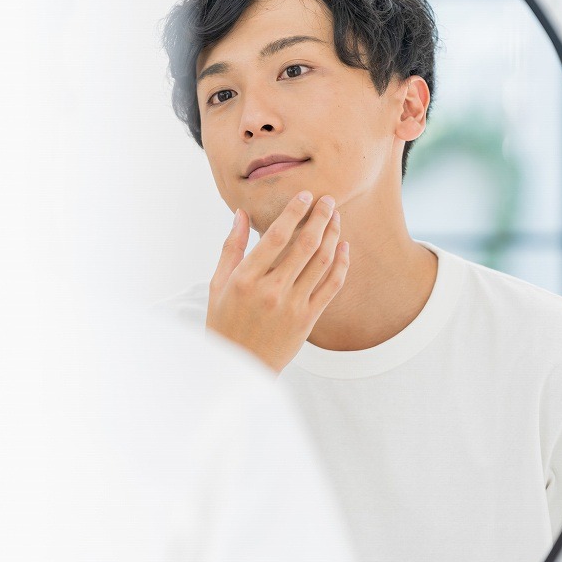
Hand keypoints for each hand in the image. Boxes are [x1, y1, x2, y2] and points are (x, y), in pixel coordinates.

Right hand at [206, 191, 349, 374]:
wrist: (239, 367)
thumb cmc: (224, 322)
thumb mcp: (218, 284)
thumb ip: (231, 248)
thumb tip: (241, 214)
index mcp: (245, 280)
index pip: (275, 237)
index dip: (294, 212)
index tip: (305, 195)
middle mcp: (271, 291)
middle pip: (304, 245)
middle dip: (320, 217)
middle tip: (329, 200)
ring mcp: (292, 306)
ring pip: (322, 262)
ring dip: (332, 235)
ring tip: (336, 218)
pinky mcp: (308, 320)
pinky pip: (331, 287)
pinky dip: (341, 264)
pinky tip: (344, 247)